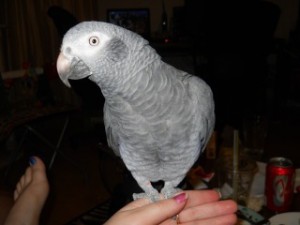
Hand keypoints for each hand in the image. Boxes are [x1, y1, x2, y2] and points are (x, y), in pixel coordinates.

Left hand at [104, 190, 236, 224]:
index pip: (179, 200)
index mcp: (152, 208)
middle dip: (211, 210)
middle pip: (191, 214)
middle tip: (232, 207)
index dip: (198, 197)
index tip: (215, 194)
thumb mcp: (133, 218)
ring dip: (213, 223)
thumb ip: (158, 208)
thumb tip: (181, 196)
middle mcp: (162, 220)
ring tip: (232, 218)